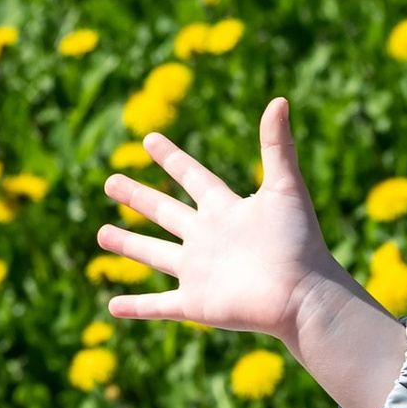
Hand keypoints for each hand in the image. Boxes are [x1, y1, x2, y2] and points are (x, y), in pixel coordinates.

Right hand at [96, 95, 406, 407]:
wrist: (304, 295)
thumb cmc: (300, 243)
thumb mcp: (285, 188)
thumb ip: (277, 145)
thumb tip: (279, 99)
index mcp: (226, 210)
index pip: (193, 178)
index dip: (172, 159)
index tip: (149, 138)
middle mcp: (208, 238)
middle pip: (166, 212)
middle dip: (138, 197)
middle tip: (110, 181)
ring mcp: (200, 272)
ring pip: (155, 255)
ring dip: (129, 245)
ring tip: (101, 234)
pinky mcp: (197, 304)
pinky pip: (160, 306)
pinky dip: (136, 308)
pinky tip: (112, 307)